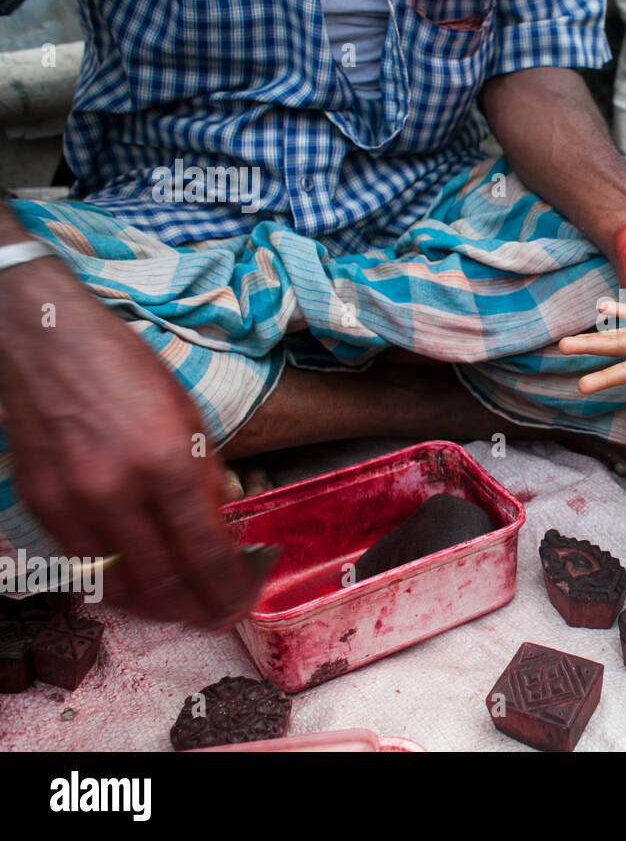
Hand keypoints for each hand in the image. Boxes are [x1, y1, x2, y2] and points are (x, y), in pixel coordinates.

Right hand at [0, 256, 261, 627]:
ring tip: (186, 607)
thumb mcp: (188, 416)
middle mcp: (119, 491)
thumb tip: (223, 528)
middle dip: (200, 609)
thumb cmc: (126, 370)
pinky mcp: (43, 506)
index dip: (231, 587)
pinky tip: (141, 582)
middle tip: (220, 615)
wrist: (47, 345)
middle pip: (165, 582)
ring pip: (121, 584)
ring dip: (159, 605)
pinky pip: (85, 565)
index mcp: (168, 463)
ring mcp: (74, 503)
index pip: (207, 551)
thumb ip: (206, 478)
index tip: (246, 598)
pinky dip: (117, 582)